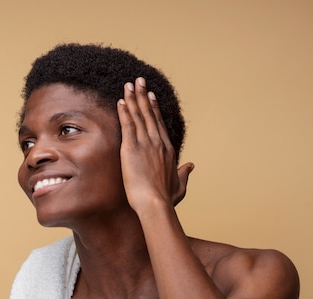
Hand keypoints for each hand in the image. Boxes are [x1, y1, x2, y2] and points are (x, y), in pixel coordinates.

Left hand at [117, 77, 193, 211]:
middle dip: (143, 96)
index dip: (154, 108)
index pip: (159, 123)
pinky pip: (128, 124)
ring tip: (129, 85)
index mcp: (168, 149)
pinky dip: (124, 111)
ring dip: (133, 98)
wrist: (155, 203)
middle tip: (139, 81)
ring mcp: (146, 143)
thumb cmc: (166, 198)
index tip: (150, 96)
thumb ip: (185, 173)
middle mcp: (158, 142)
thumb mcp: (180, 185)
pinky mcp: (132, 147)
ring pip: (139, 115)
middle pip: (149, 114)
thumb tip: (191, 165)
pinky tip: (120, 101)